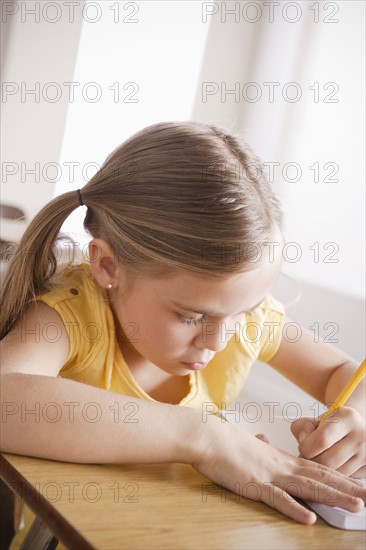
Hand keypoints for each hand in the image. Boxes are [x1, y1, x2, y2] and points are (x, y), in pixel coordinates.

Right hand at [192, 416, 365, 524]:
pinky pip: (277, 499)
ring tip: (356, 506)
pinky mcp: (254, 484)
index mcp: (280, 458)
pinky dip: (294, 510)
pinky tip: (310, 518)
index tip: (357, 484)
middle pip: (321, 477)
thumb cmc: (224, 441)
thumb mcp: (247, 442)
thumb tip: (262, 439)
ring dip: (334, 497)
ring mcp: (270, 475)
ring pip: (308, 487)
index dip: (338, 477)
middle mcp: (281, 465)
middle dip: (347, 488)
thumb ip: (258, 444)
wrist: (208, 436)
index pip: (316, 468)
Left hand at [291, 407, 365, 475]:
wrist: (356, 429)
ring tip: (319, 460)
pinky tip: (332, 466)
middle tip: (308, 458)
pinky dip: (334, 477)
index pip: (321, 440)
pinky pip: (344, 481)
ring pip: (336, 475)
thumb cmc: (332, 426)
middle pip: (327, 462)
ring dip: (321, 472)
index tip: (303, 447)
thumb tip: (302, 440)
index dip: (305, 448)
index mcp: (348, 418)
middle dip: (311, 462)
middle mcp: (362, 435)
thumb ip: (302, 427)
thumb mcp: (315, 419)